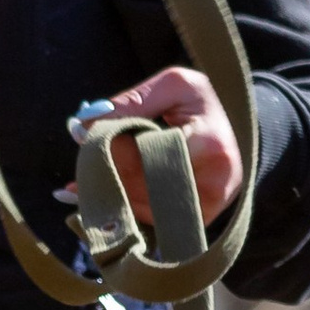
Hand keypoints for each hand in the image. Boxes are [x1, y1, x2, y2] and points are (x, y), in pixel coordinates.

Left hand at [93, 66, 243, 229]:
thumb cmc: (204, 105)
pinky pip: (157, 223)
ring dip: (113, 201)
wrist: (238, 135)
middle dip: (110, 181)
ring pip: (148, 211)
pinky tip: (102, 203)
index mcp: (210, 143)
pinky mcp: (200, 224)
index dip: (116, 151)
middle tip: (71, 185)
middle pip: (147, 188)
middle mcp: (214, 182)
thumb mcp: (174, 85)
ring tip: (77, 192)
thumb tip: (84, 124)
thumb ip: (132, 100)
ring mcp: (209, 208)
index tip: (81, 144)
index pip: (151, 152)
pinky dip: (128, 212)